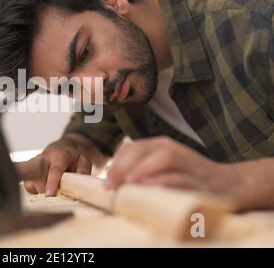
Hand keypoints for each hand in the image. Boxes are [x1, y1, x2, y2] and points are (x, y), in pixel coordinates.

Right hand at [24, 136, 92, 195]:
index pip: (55, 169)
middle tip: (58, 190)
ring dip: (41, 189)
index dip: (52, 182)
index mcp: (60, 155)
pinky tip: (44, 187)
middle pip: (39, 178)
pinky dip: (34, 189)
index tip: (49, 194)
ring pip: (32, 182)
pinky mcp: (29, 169)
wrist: (64, 146)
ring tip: (52, 187)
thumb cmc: (74, 156)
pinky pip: (27, 184)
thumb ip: (82, 172)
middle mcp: (45, 158)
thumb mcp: (84, 161)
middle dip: (47, 188)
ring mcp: (35, 163)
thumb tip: (80, 185)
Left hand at [104, 136, 243, 200]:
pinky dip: (166, 181)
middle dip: (123, 167)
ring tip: (129, 184)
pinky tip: (152, 188)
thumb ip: (139, 172)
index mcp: (158, 145)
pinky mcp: (200, 178)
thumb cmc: (186, 179)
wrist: (228, 184)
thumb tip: (111, 183)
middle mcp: (171, 148)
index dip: (115, 165)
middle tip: (111, 187)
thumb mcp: (159, 170)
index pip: (130, 148)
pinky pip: (182, 176)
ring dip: (143, 170)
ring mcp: (187, 161)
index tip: (105, 184)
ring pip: (163, 157)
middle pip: (142, 150)